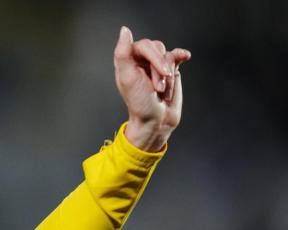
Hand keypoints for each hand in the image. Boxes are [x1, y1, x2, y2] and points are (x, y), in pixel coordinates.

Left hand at [114, 26, 190, 151]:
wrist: (156, 121)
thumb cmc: (140, 103)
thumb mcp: (128, 78)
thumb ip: (123, 53)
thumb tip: (124, 30)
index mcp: (128, 62)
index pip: (143, 45)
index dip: (153, 57)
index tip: (160, 74)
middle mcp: (141, 61)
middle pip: (157, 48)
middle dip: (160, 68)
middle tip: (157, 88)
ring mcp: (155, 65)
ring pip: (167, 55)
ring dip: (167, 72)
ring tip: (161, 89)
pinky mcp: (169, 69)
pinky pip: (176, 55)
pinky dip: (180, 55)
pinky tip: (185, 56)